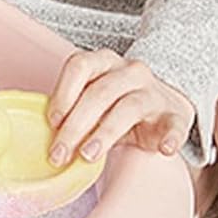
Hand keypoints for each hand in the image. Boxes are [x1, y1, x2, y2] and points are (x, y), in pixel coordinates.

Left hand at [45, 49, 193, 165]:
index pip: (80, 66)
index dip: (63, 93)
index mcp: (104, 62)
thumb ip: (73, 109)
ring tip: (89, 155)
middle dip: (75, 126)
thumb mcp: (92, 99)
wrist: (164, 106)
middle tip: (60, 154)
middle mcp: (130, 71)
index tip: (52, 122)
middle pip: (99, 93)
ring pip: (129, 108)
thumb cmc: (116, 104)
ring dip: (105, 133)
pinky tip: (165, 149)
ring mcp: (154, 92)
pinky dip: (171, 136)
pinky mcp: (175, 115)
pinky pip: (175, 124)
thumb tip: (42, 134)